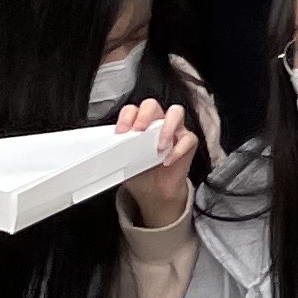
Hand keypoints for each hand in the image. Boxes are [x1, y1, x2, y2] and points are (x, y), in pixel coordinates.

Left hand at [115, 99, 198, 225]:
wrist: (155, 191)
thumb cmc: (140, 173)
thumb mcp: (125, 163)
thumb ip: (120, 153)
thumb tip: (109, 153)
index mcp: (139, 124)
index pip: (132, 110)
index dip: (126, 117)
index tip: (121, 132)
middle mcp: (157, 122)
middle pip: (152, 105)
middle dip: (145, 115)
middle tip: (139, 131)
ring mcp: (175, 130)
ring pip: (176, 112)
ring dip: (167, 126)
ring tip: (159, 145)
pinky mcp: (188, 142)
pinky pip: (188, 138)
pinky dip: (178, 150)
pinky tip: (167, 161)